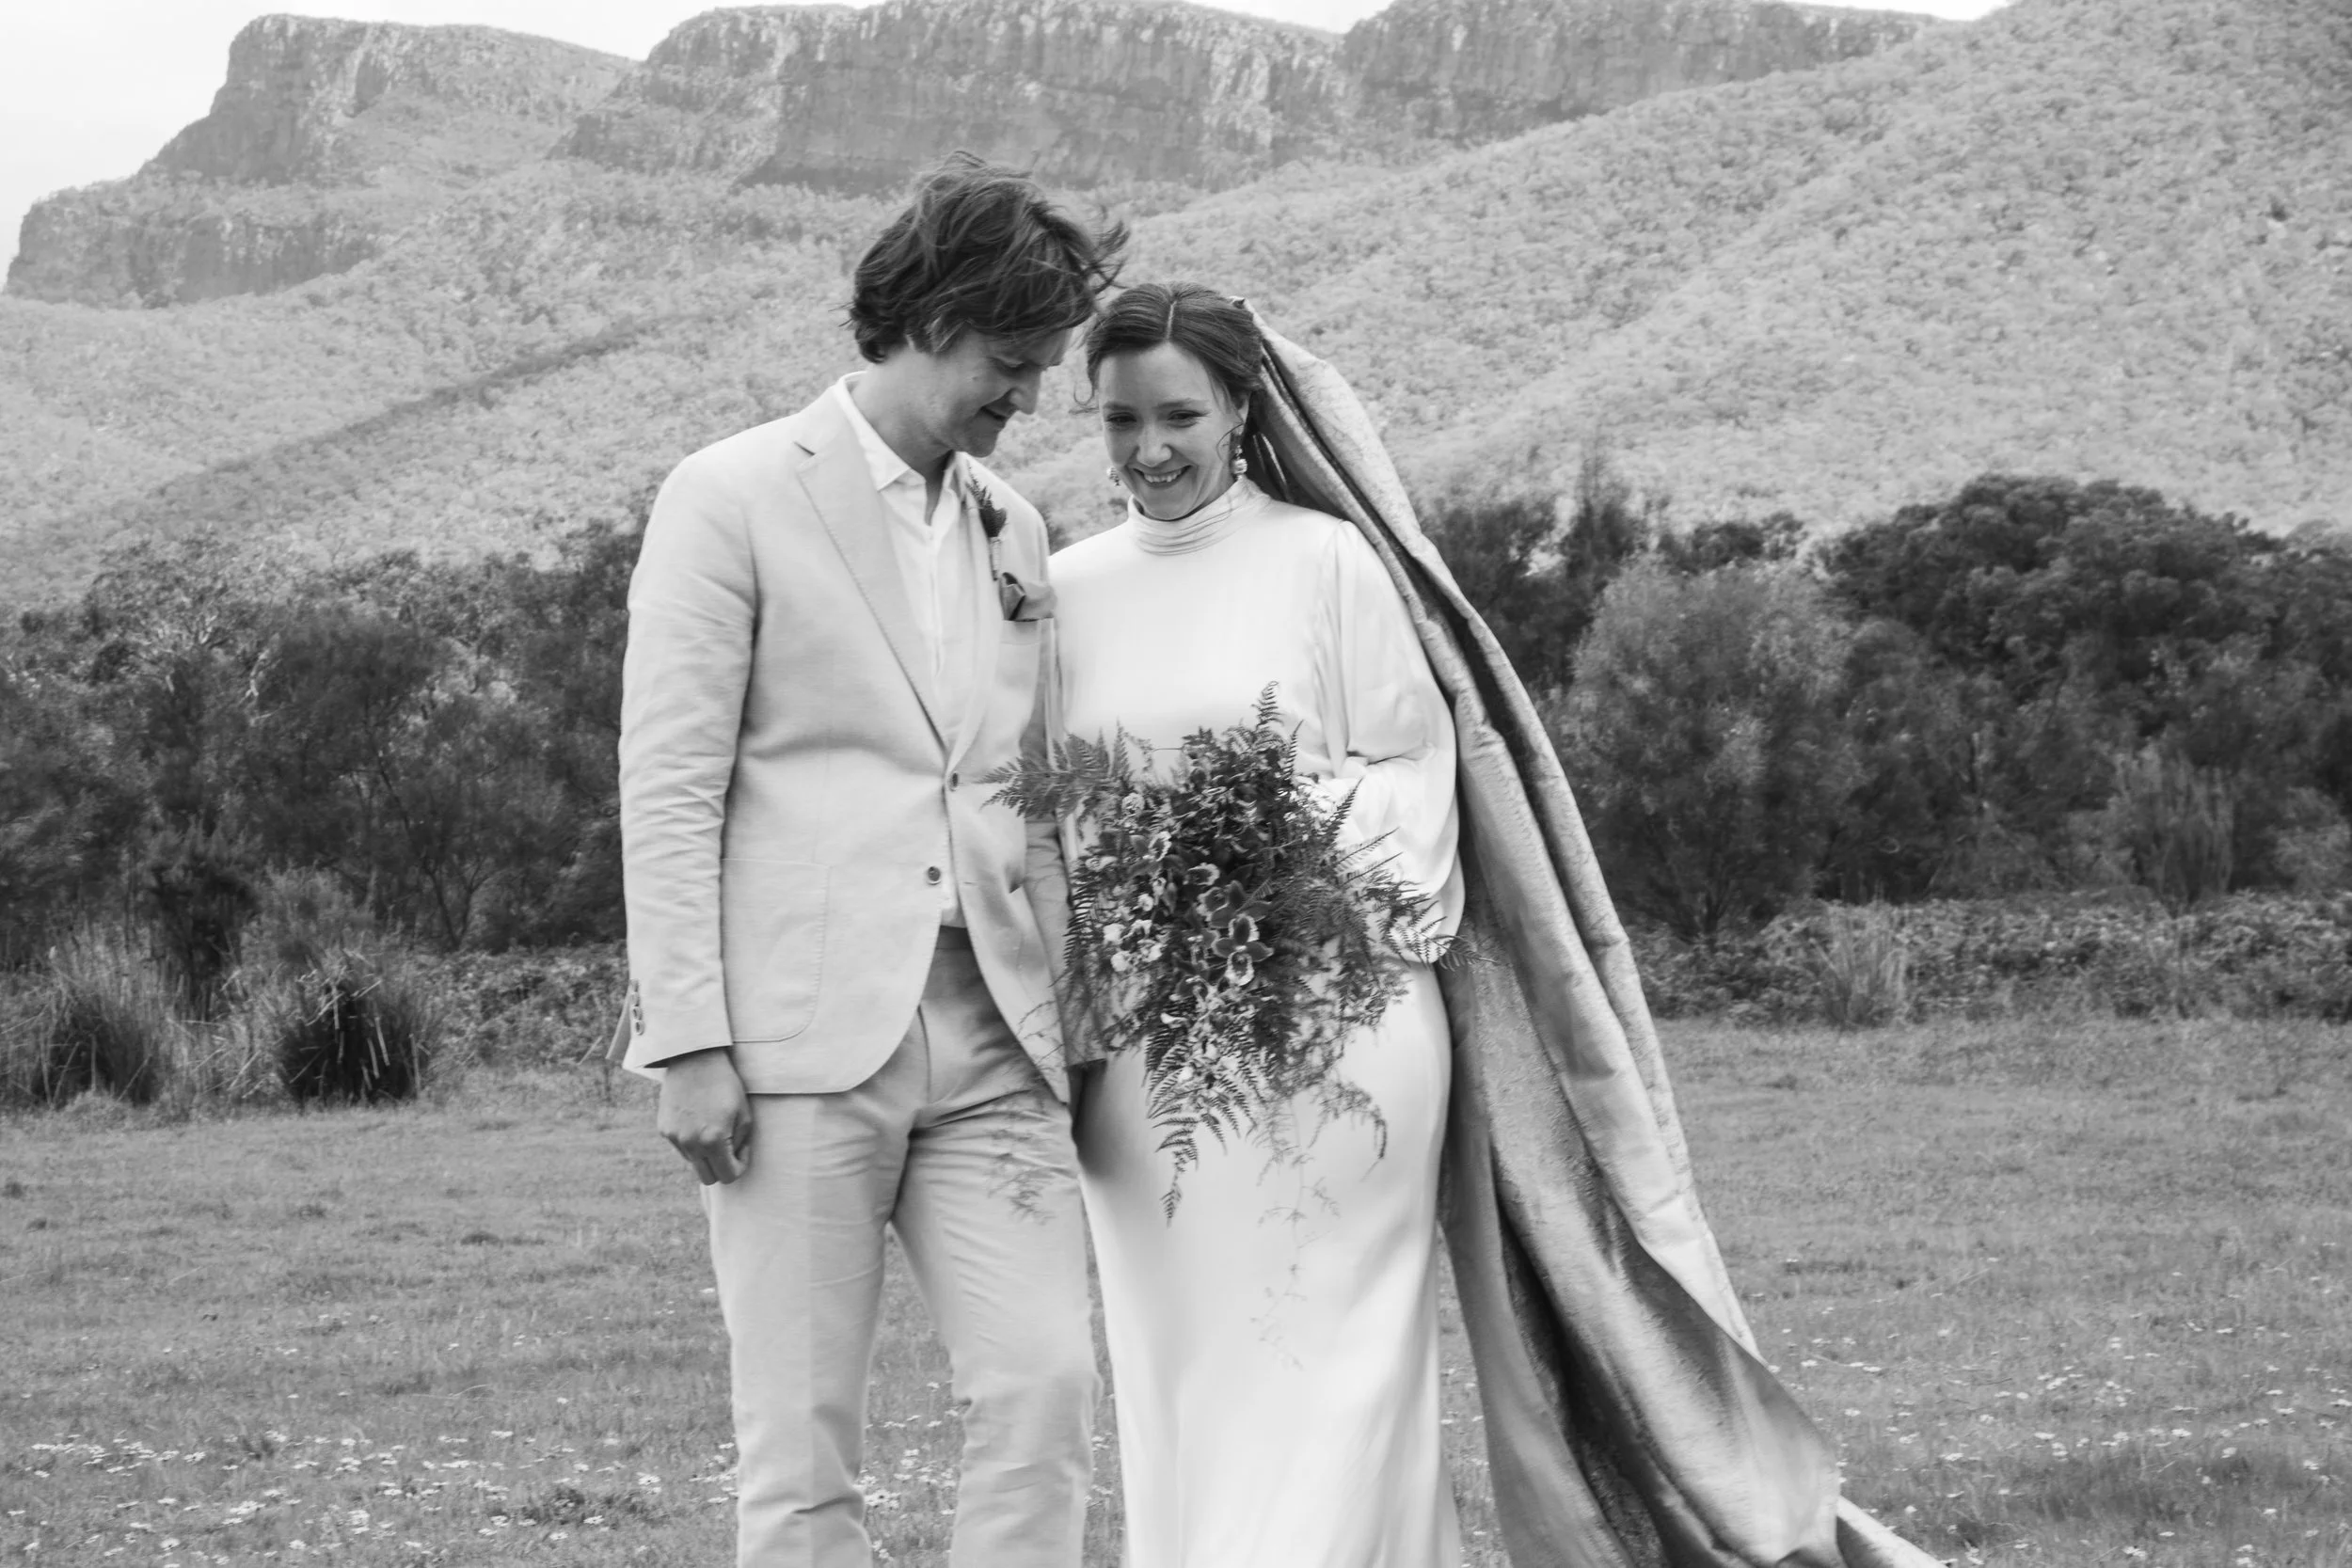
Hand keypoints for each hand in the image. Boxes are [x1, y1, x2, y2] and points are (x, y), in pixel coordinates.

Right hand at [657, 1049, 753, 1184]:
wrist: (694, 1059)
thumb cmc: (726, 1085)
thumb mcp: (744, 1113)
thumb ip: (741, 1143)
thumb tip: (734, 1160)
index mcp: (713, 1140)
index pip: (728, 1176)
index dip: (740, 1166)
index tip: (742, 1150)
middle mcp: (690, 1143)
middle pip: (707, 1178)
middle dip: (721, 1167)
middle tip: (729, 1148)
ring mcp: (674, 1137)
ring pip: (693, 1162)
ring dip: (705, 1154)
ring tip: (712, 1127)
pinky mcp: (664, 1129)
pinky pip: (681, 1147)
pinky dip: (691, 1141)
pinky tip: (697, 1119)